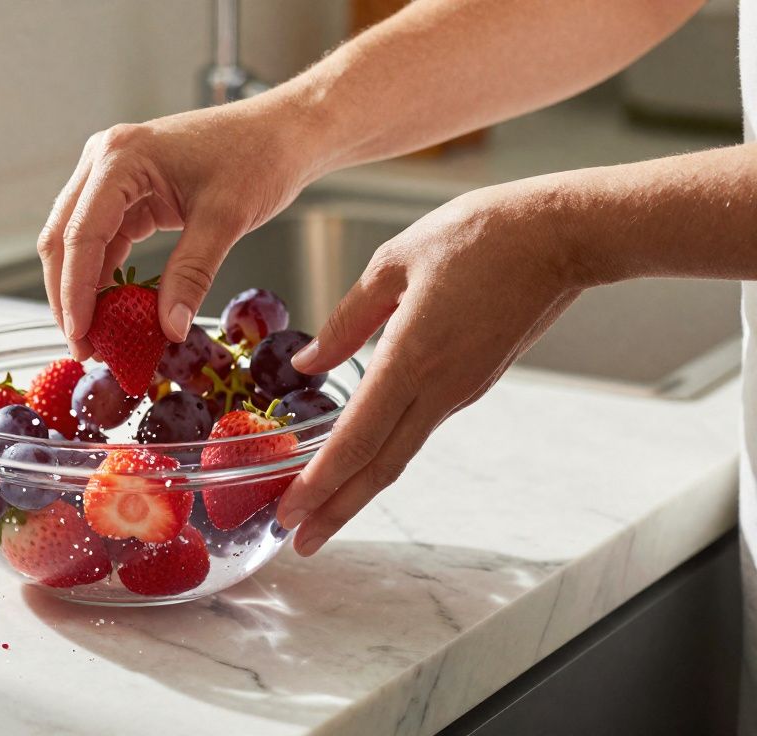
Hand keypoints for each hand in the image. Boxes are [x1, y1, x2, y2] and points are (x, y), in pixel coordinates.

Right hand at [37, 96, 323, 358]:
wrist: (282, 132)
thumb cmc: (258, 157)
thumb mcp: (224, 219)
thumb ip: (191, 274)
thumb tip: (169, 329)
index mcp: (122, 157)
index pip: (81, 234)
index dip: (75, 291)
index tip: (80, 335)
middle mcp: (105, 160)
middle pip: (64, 238)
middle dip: (68, 295)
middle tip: (83, 346)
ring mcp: (112, 175)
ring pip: (76, 242)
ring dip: (82, 290)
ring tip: (96, 337)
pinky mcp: (127, 192)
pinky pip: (103, 240)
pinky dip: (104, 276)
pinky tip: (114, 312)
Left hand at [276, 183, 590, 554]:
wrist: (562, 235)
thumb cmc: (479, 235)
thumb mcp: (394, 262)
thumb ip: (347, 321)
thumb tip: (306, 363)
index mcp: (413, 357)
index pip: (357, 438)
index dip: (320, 482)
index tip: (288, 514)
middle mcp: (440, 388)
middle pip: (380, 466)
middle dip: (336, 510)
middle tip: (300, 543)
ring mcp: (461, 390)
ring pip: (400, 453)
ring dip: (358, 489)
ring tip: (321, 513)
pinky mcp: (473, 382)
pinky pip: (419, 428)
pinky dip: (383, 454)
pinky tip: (360, 460)